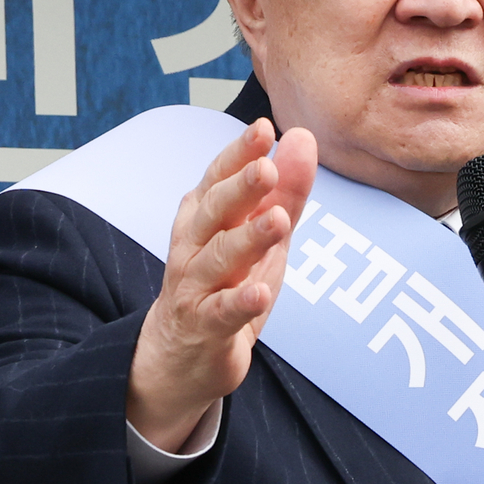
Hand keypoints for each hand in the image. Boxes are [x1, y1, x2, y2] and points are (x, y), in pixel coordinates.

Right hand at [126, 119, 317, 452]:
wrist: (181, 354)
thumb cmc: (224, 284)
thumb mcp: (260, 238)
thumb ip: (285, 192)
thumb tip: (303, 137)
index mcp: (205, 218)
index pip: (219, 178)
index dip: (239, 154)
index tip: (263, 129)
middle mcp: (194, 247)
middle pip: (215, 212)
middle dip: (240, 188)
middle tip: (268, 167)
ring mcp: (196, 287)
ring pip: (219, 259)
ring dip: (248, 239)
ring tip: (278, 221)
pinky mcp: (204, 327)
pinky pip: (222, 313)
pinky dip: (240, 302)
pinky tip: (261, 292)